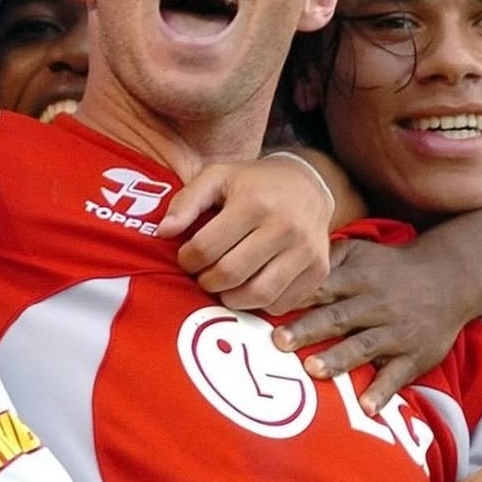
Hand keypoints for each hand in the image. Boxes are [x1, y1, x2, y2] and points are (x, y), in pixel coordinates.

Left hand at [156, 153, 333, 312]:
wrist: (307, 185)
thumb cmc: (253, 183)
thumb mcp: (217, 177)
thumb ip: (186, 202)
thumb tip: (163, 232)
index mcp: (254, 202)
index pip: (206, 248)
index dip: (187, 259)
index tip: (187, 257)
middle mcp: (284, 227)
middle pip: (230, 274)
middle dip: (206, 281)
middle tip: (203, 274)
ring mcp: (305, 250)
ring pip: (258, 295)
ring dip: (231, 298)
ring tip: (223, 285)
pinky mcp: (318, 269)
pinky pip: (281, 304)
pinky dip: (259, 304)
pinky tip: (249, 286)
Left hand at [271, 236, 472, 413]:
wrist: (449, 278)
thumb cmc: (390, 267)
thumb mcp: (361, 250)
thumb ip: (328, 256)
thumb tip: (287, 260)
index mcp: (358, 277)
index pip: (323, 286)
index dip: (296, 296)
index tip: (268, 306)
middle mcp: (375, 304)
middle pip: (338, 317)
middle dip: (308, 329)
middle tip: (278, 341)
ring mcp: (396, 331)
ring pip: (364, 346)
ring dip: (338, 359)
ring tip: (312, 370)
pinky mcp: (415, 356)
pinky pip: (397, 375)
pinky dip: (383, 391)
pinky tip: (366, 406)